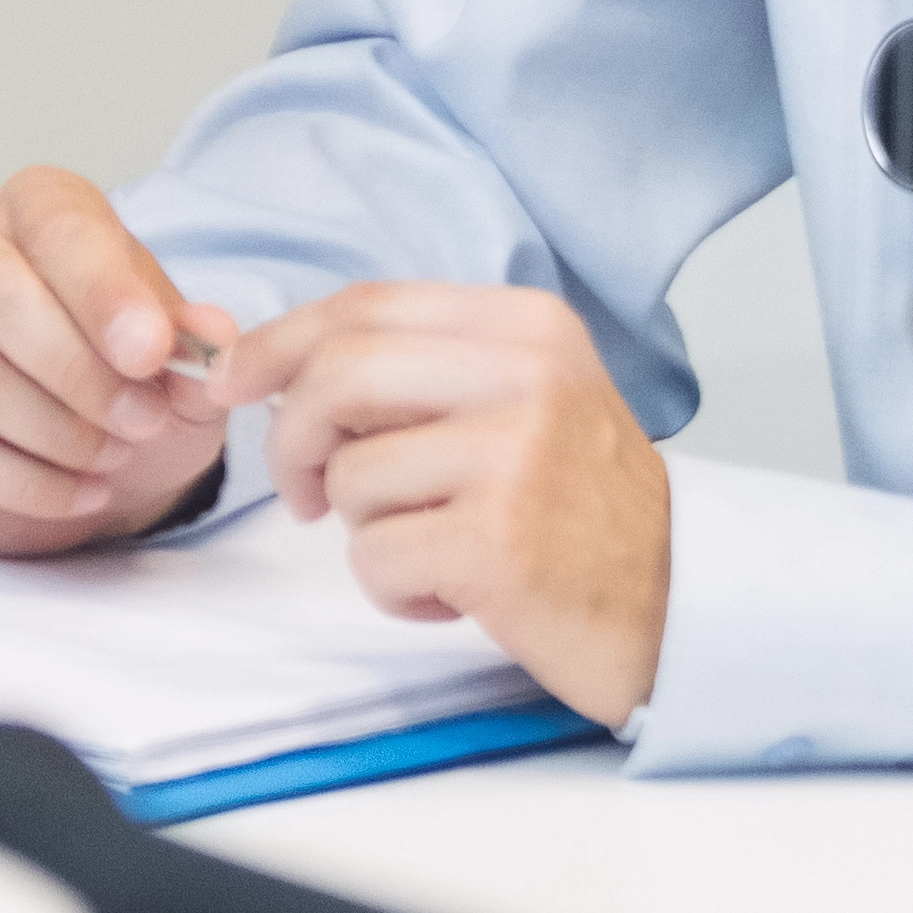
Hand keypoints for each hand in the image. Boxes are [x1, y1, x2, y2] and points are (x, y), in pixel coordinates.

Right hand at [0, 169, 239, 557]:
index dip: (104, 293)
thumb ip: (197, 344)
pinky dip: (22, 482)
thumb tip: (209, 333)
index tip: (150, 353)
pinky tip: (78, 490)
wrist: (91, 444)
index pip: (59, 230)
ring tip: (113, 457)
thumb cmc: (127, 374)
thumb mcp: (182, 359)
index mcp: (38, 208)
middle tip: (142, 421)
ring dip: (52, 432)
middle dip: (76, 372)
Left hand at [251, 278, 669, 730]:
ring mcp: (514, 457)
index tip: (231, 381)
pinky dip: (395, 589)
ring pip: (350, 478)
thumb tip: (278, 368)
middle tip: (308, 496)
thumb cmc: (583, 512)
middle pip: (338, 376)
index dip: (279, 342)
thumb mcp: (525, 403)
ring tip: (434, 551)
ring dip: (365, 533)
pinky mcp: (497, 542)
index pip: (365, 307)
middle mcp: (525, 376)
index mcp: (526, 327)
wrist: (682, 606)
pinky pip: (375, 557)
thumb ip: (424, 373)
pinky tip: (456, 595)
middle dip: (292, 442)